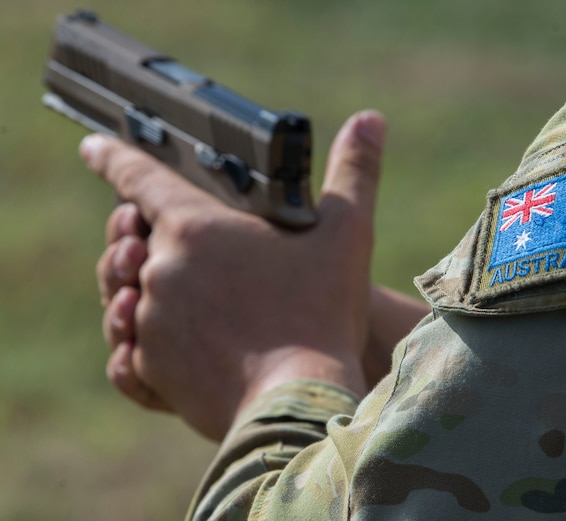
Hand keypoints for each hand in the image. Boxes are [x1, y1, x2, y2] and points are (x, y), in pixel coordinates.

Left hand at [86, 111, 385, 439]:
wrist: (300, 401)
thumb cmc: (321, 312)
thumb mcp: (346, 232)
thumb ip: (355, 171)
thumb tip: (371, 120)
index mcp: (195, 227)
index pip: (138, 178)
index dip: (114, 157)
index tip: (93, 147)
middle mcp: (161, 271)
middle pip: (129, 240)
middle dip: (136, 233)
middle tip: (158, 235)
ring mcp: (152, 323)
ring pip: (126, 296)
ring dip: (137, 287)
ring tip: (162, 289)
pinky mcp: (152, 370)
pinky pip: (129, 351)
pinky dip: (139, 343)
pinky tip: (155, 342)